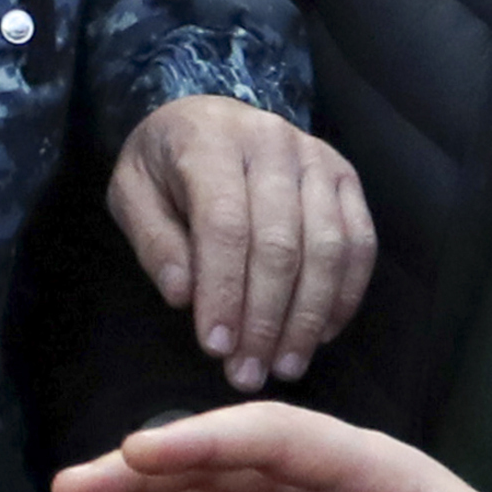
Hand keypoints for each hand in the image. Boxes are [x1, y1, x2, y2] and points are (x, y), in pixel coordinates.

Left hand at [108, 96, 375, 394]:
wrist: (207, 119)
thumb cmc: (164, 166)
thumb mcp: (131, 193)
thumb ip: (153, 241)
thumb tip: (183, 296)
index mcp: (211, 139)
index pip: (225, 223)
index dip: (223, 290)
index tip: (215, 346)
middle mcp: (272, 140)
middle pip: (280, 243)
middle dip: (265, 319)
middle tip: (248, 373)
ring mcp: (316, 157)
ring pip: (327, 247)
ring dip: (308, 317)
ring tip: (284, 365)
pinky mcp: (345, 176)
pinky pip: (359, 242)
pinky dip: (344, 295)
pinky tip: (321, 335)